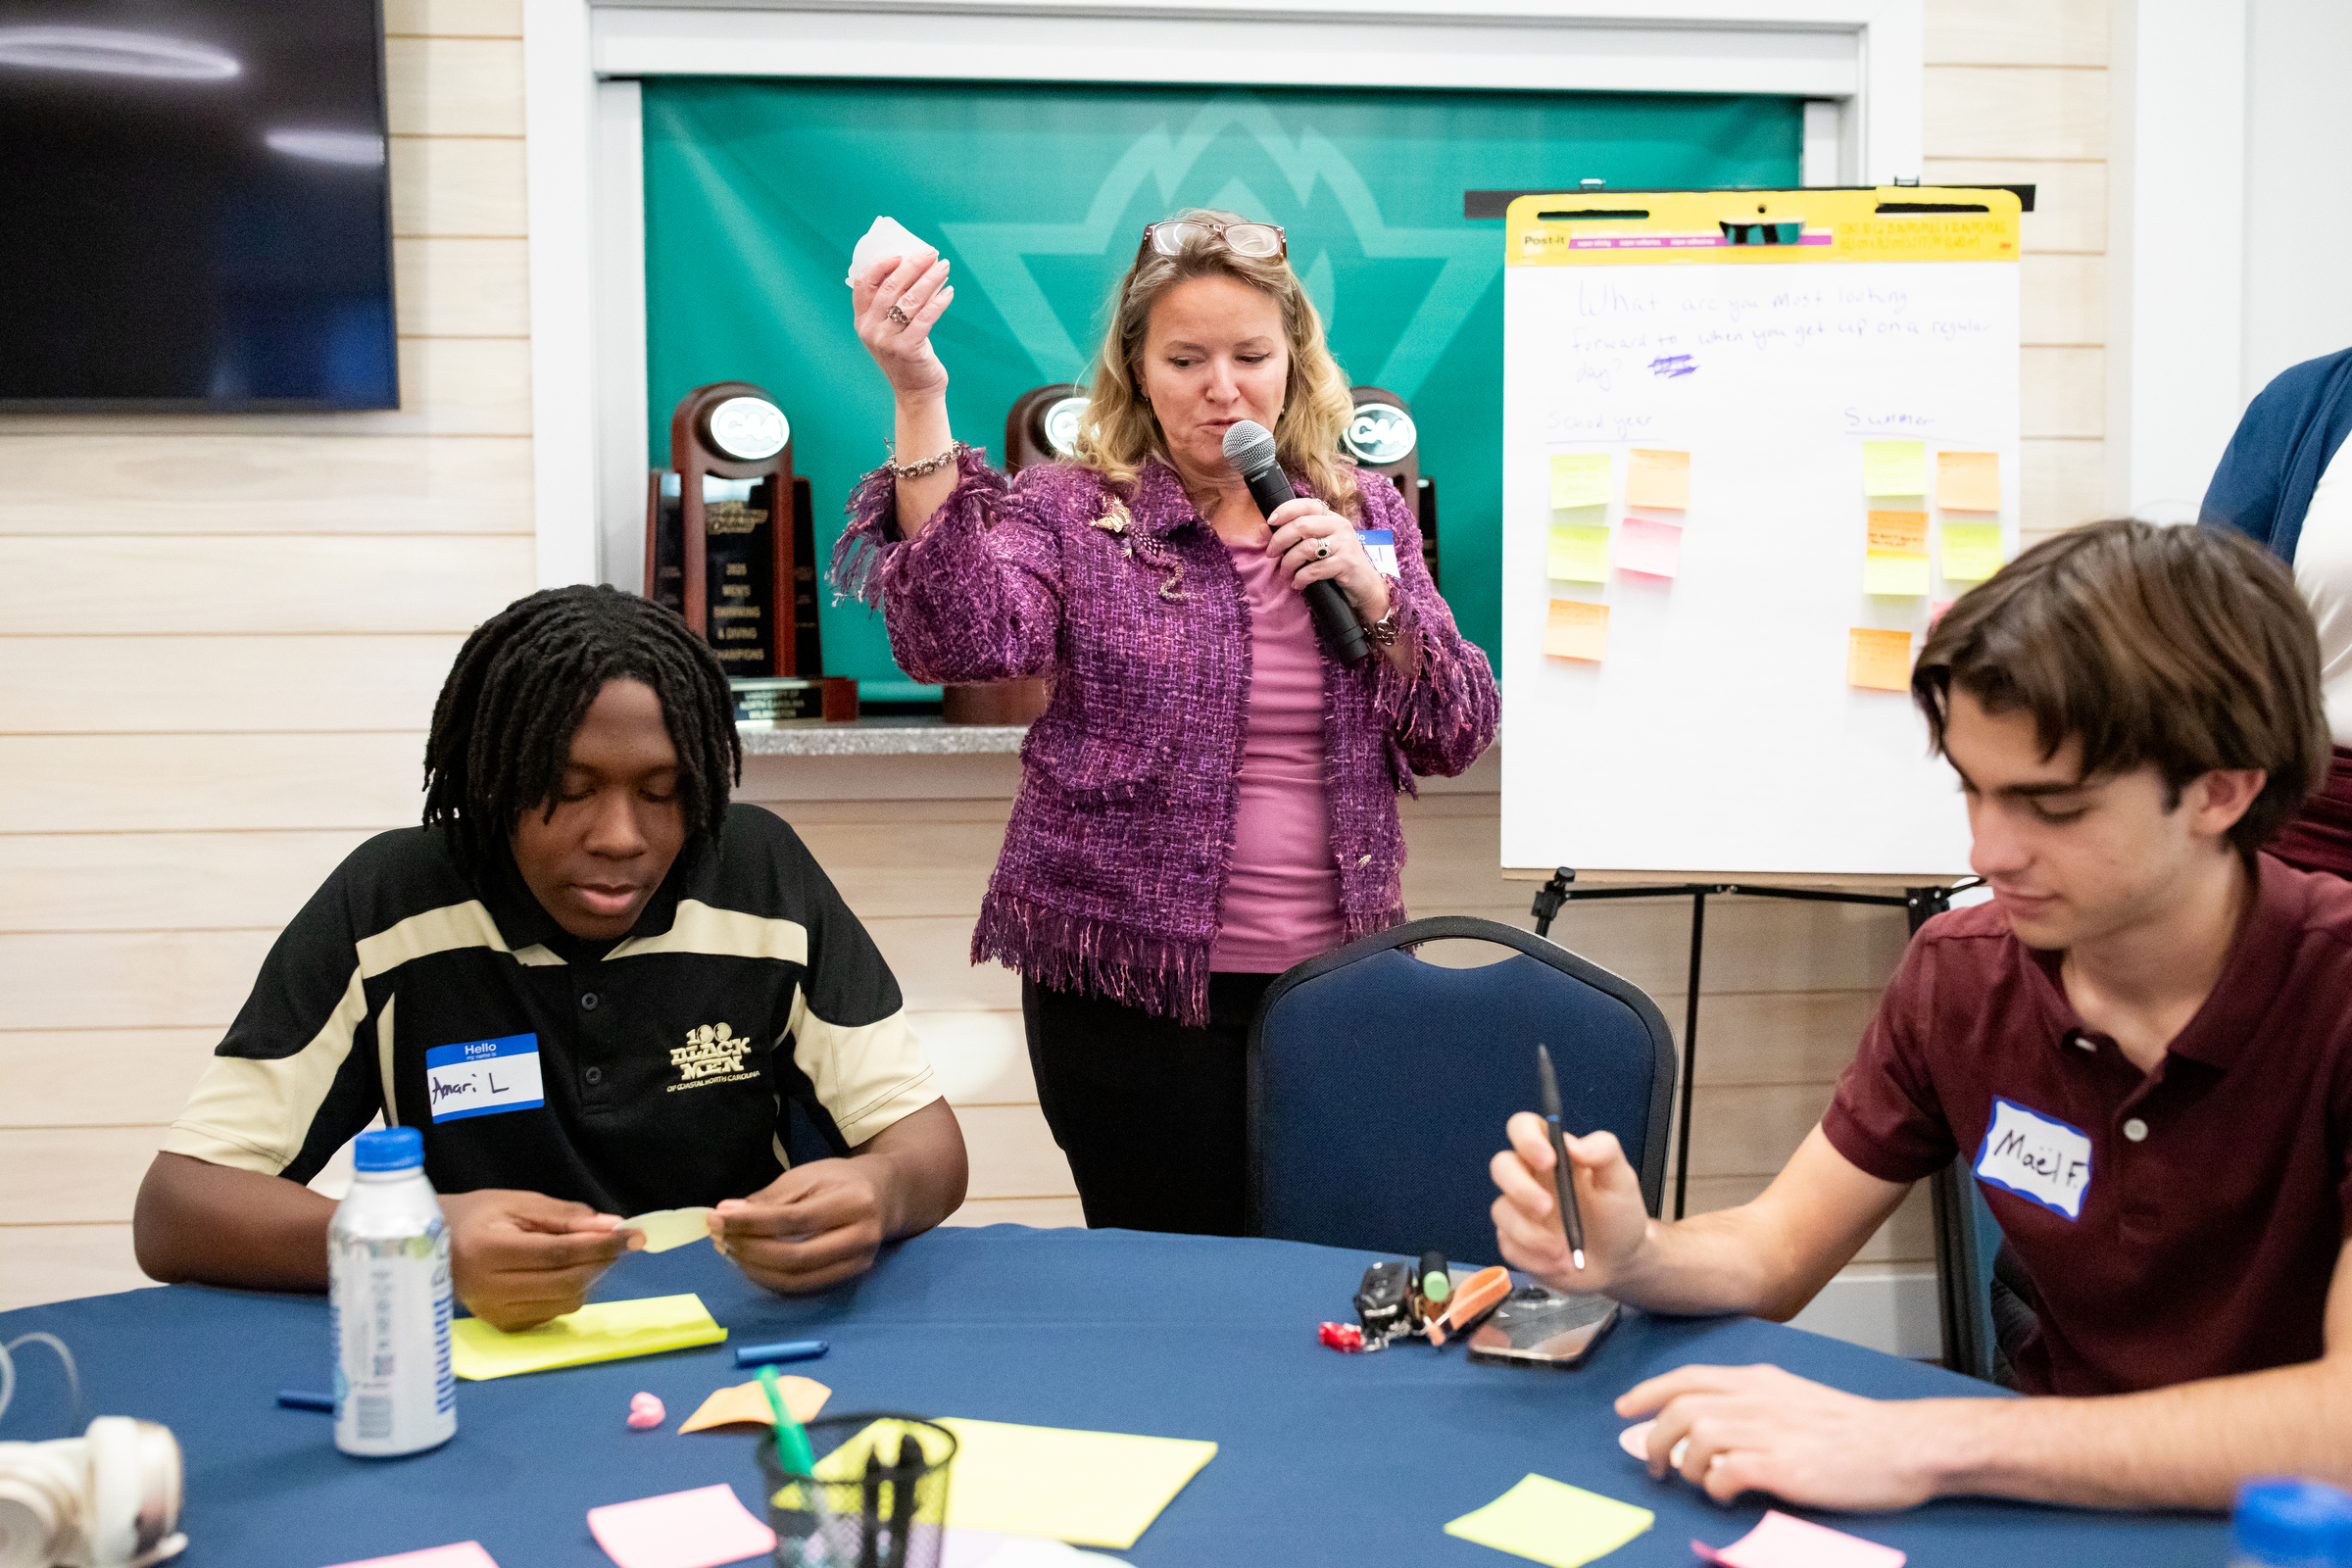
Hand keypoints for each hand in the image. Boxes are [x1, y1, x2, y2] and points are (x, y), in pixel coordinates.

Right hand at [439, 1189, 638, 1331]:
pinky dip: (570, 1291)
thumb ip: (567, 1216)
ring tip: (590, 1252)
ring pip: (565, 1302)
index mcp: (489, 1250)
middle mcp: (490, 1289)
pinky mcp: (503, 1326)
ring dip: (589, 1277)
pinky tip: (565, 1272)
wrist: (434, 1245)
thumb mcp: (520, 1203)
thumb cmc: (479, 1216)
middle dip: (601, 1261)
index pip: (559, 1254)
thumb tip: (611, 1226)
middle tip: (618, 1241)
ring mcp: (495, 1313)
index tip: (633, 1234)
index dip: (601, 1245)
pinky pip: (553, 1313)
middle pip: (566, 1282)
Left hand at [712, 1159, 887, 1294]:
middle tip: (719, 1235)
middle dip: (749, 1249)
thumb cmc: (842, 1180)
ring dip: (754, 1268)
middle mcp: (860, 1238)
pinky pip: (801, 1287)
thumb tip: (726, 1215)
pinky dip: (769, 1278)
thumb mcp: (807, 1176)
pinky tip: (750, 1262)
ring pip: (796, 1279)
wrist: (886, 1195)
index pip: (794, 1219)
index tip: (717, 1216)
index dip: (751, 1222)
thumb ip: (769, 1198)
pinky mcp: (848, 1279)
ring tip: (729, 1248)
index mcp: (853, 1202)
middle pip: (795, 1257)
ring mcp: (857, 1264)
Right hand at [852, 249, 953, 401]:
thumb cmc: (906, 352)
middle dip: (913, 266)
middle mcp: (870, 329)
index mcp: (862, 320)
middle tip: (931, 253)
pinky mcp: (907, 349)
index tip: (901, 253)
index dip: (881, 264)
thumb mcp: (890, 328)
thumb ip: (893, 303)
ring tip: (944, 267)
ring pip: (910, 300)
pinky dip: (939, 302)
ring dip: (930, 279)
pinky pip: (926, 318)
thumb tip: (917, 267)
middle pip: (890, 287)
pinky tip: (949, 291)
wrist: (915, 391)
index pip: (864, 283)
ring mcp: (887, 340)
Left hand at [1264, 498, 1390, 621]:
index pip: (1306, 505)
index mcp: (1332, 518)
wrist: (1365, 586)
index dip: (1285, 510)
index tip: (1270, 522)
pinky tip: (1298, 583)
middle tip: (1271, 553)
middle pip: (1301, 525)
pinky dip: (1301, 578)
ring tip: (1285, 573)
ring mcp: (1345, 544)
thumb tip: (1262, 528)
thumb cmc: (1337, 564)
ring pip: (1306, 547)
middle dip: (1280, 540)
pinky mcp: (1346, 563)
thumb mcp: (1320, 545)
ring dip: (1288, 562)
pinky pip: (1315, 569)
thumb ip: (1296, 536)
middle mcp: (1340, 526)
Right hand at [1488, 1113, 1651, 1292]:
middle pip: (1501, 1166)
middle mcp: (1530, 1178)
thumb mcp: (1621, 1181)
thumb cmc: (1617, 1216)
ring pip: (1501, 1211)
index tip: (1549, 1159)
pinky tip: (1559, 1262)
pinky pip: (1508, 1245)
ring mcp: (1519, 1210)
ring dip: (1532, 1234)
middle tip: (1547, 1208)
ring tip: (1564, 1250)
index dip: (1527, 1138)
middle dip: (1520, 1189)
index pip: (1523, 1128)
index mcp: (1552, 1154)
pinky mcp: (1514, 1240)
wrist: (1619, 1262)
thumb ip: (1605, 1152)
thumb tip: (1575, 1145)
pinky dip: (1535, 1258)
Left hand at [1616, 1363, 1945, 1509]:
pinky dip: (1716, 1487)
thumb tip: (1713, 1420)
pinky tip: (1728, 1494)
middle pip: (1680, 1409)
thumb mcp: (1795, 1398)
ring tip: (1700, 1483)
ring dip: (1686, 1465)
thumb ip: (1753, 1403)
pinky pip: (1725, 1473)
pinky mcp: (1783, 1466)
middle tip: (1654, 1465)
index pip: (1687, 1377)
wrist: (1902, 1445)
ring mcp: (1768, 1432)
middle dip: (1653, 1437)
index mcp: (1758, 1381)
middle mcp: (1757, 1400)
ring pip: (1695, 1438)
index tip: (1624, 1408)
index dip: (1648, 1392)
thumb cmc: (1854, 1429)